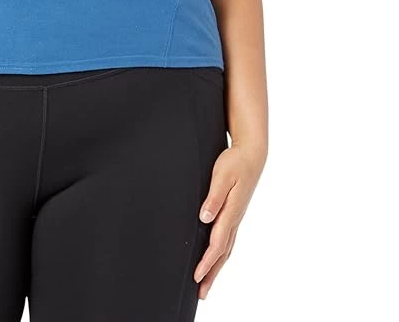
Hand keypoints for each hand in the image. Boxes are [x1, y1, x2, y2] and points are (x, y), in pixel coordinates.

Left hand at [194, 141, 265, 299]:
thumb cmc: (235, 162)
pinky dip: (222, 255)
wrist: (252, 155)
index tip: (197, 276)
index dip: (207, 262)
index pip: (217, 243)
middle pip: (222, 253)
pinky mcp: (235, 214)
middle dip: (212, 274)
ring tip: (207, 284)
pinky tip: (216, 258)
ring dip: (216, 268)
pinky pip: (228, 240)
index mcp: (230, 212)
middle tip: (201, 293)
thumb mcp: (222, 176)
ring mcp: (236, 218)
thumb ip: (214, 197)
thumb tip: (204, 218)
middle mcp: (234, 219)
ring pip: (226, 249)